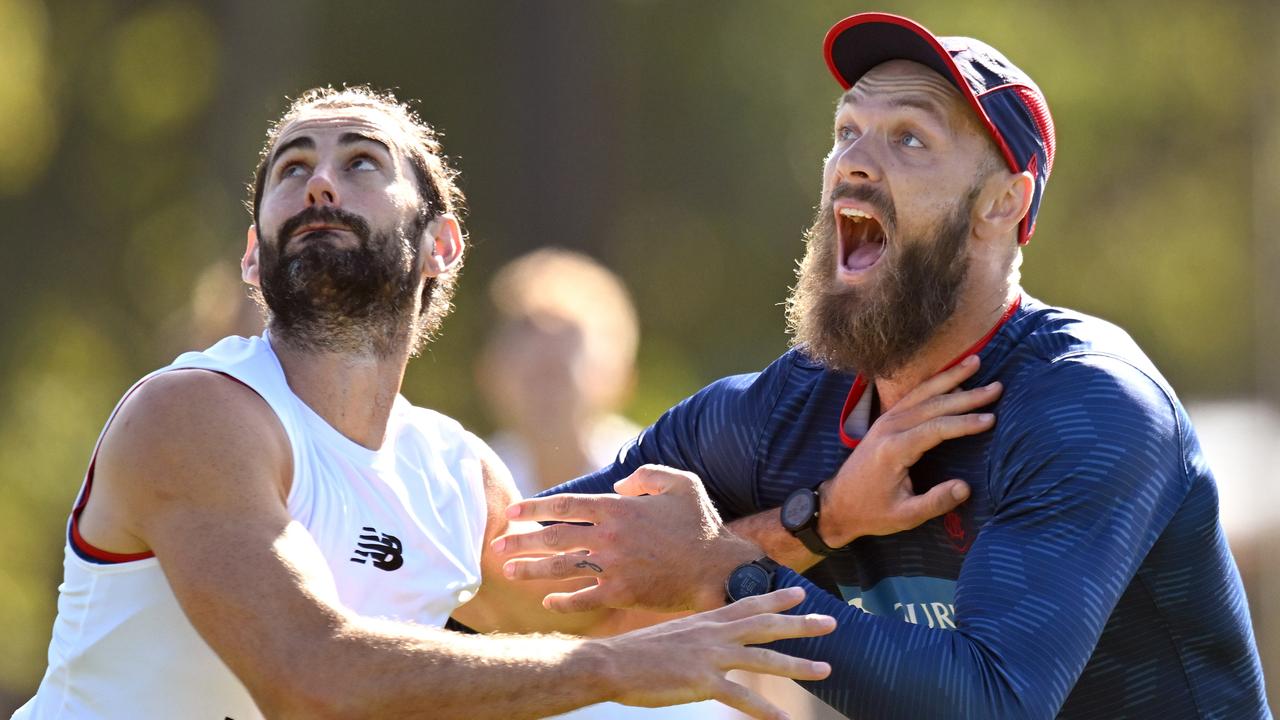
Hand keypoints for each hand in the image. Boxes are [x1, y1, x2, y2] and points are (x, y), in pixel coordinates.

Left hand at [493, 465, 761, 612]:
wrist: (718, 569)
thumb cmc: (701, 524)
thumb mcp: (680, 484)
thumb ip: (646, 476)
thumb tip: (618, 486)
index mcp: (619, 509)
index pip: (565, 506)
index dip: (535, 507)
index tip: (512, 511)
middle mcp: (610, 537)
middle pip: (554, 538)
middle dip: (521, 541)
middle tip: (495, 545)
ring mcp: (614, 567)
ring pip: (562, 568)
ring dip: (531, 570)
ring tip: (509, 571)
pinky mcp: (622, 593)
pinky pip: (584, 598)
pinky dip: (563, 601)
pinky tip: (547, 601)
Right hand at [592, 586, 833, 718]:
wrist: (610, 663)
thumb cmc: (635, 653)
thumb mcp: (672, 635)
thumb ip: (695, 638)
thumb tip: (707, 645)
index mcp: (705, 620)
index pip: (748, 604)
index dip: (776, 599)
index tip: (800, 594)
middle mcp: (713, 633)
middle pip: (766, 626)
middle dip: (801, 624)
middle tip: (832, 622)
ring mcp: (710, 657)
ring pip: (765, 659)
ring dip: (798, 665)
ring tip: (825, 669)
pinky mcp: (702, 682)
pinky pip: (742, 698)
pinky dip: (765, 711)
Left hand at [819, 355, 1001, 546]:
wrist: (837, 504)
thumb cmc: (871, 512)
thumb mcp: (905, 516)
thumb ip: (935, 502)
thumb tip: (966, 487)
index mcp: (893, 450)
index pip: (935, 429)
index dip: (964, 422)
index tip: (991, 419)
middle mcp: (888, 428)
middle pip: (933, 405)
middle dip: (967, 395)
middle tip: (996, 387)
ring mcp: (884, 421)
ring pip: (922, 393)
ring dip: (950, 377)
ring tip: (976, 361)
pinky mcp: (884, 420)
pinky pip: (912, 396)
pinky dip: (933, 383)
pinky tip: (951, 375)